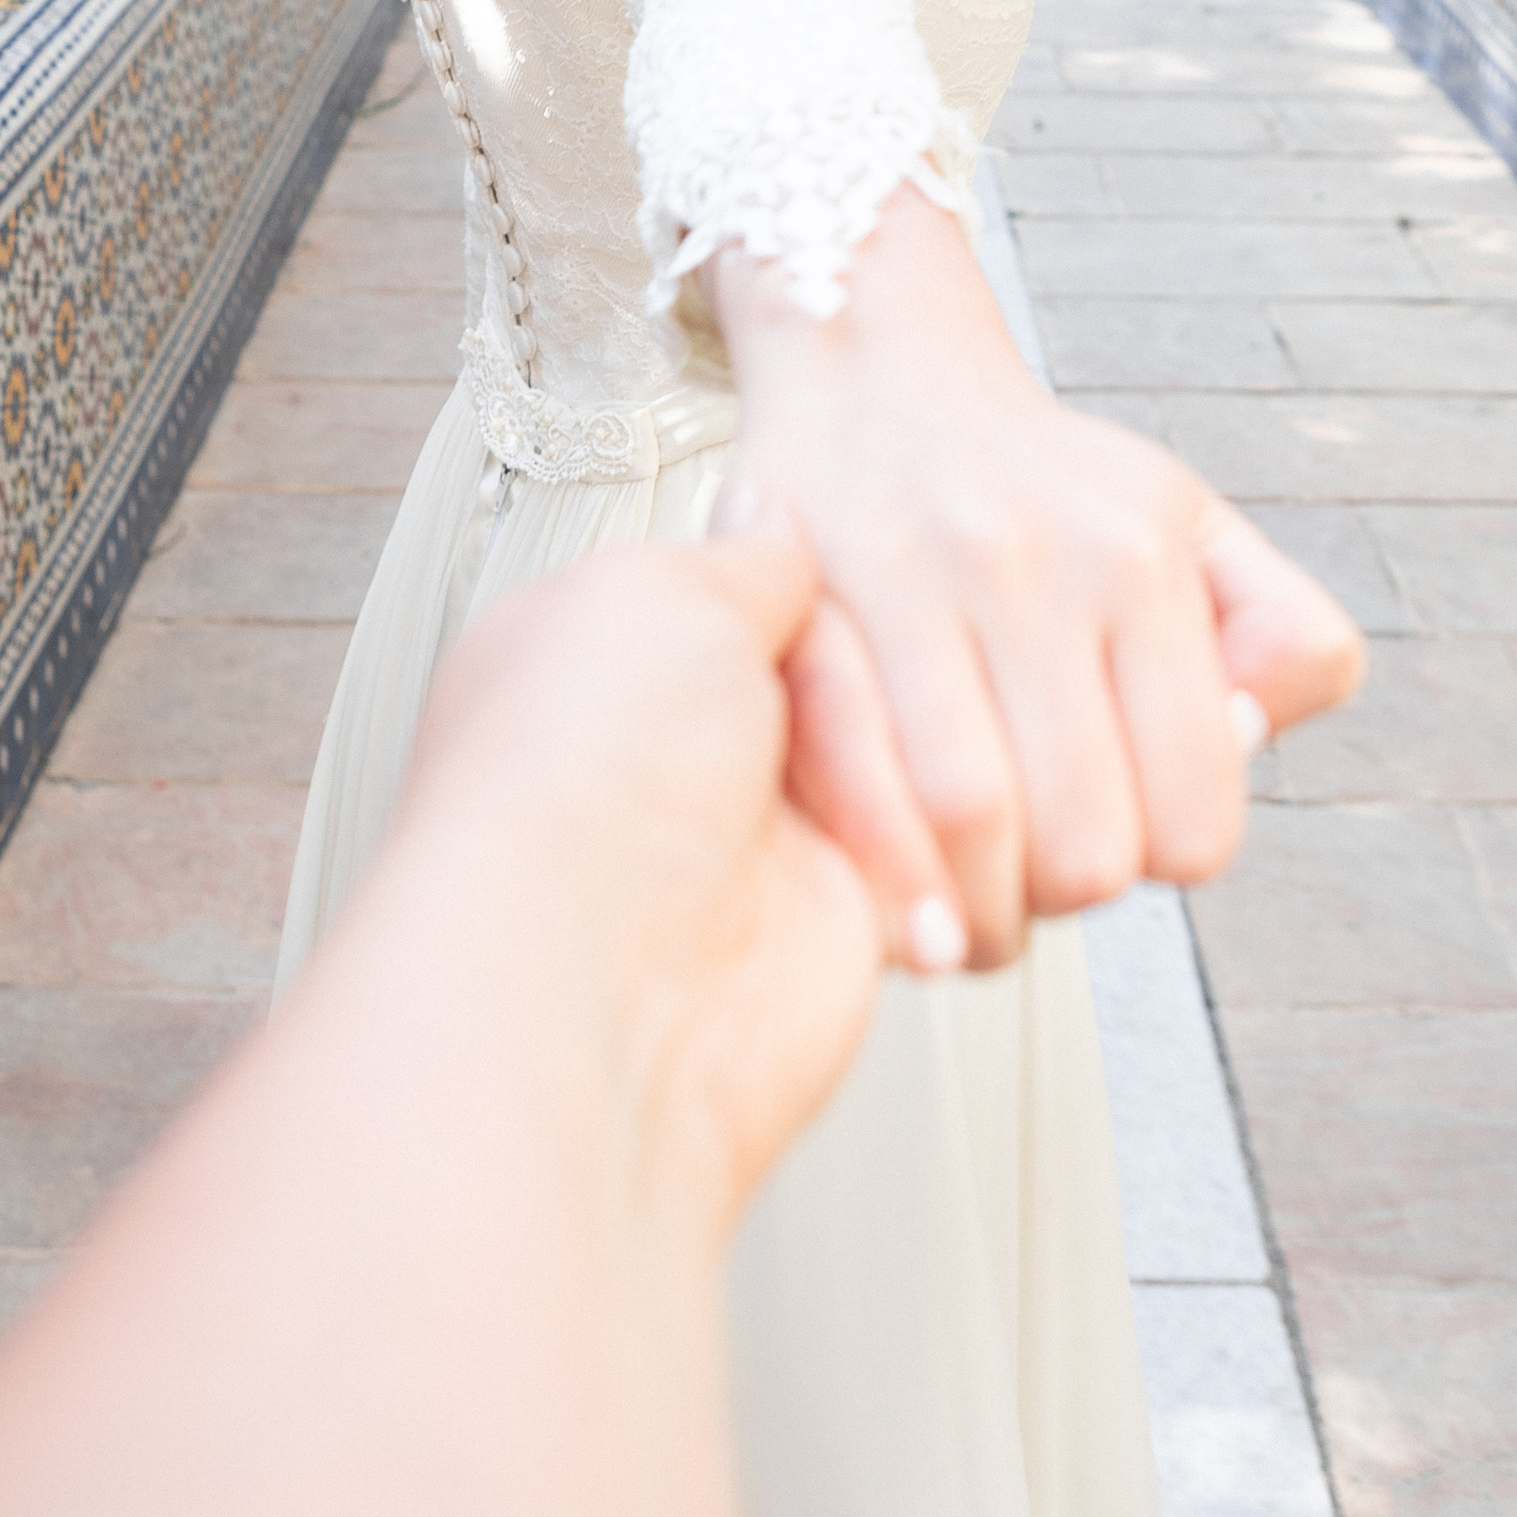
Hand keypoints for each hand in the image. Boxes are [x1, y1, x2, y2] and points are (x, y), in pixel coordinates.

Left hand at [398, 518, 937, 1231]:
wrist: (601, 987)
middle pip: (855, 673)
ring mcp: (758, 831)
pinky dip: (930, 888)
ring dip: (904, 799)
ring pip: (911, 765)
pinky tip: (900, 901)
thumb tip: (775, 529)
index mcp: (623, 645)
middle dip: (865, 706)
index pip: (773, 586)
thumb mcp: (661, 597)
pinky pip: (934, 869)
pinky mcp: (830, 918)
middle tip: (811, 738)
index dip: (822, 600)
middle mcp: (683, 741)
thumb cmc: (581, 786)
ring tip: (846, 835)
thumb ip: (744, 561)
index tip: (845, 608)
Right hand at [710, 185, 1365, 965]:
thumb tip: (1253, 735)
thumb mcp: (1194, 526)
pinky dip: (874, 857)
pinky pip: (845, 772)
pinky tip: (889, 876)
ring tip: (963, 898)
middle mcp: (1032, 560)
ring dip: (967, 907)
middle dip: (1060, 899)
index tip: (1124, 833)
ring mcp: (907, 578)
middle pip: (1080, 844)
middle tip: (1031, 874)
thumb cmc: (1043, 483)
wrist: (868, 365)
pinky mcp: (800, 596)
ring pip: (965, 823)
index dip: (1163, 860)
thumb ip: (1286, 635)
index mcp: (1140, 555)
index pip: (1193, 816)